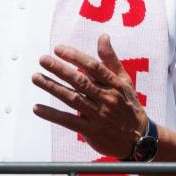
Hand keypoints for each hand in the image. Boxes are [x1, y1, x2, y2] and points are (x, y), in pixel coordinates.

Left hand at [31, 34, 147, 159]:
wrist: (139, 139)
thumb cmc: (128, 105)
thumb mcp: (124, 81)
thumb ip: (110, 59)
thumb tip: (103, 36)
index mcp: (114, 84)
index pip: (93, 67)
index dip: (75, 57)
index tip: (58, 49)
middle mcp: (106, 98)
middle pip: (80, 81)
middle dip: (60, 69)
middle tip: (43, 60)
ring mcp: (98, 115)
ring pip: (72, 99)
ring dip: (52, 88)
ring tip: (36, 78)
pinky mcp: (91, 131)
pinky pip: (68, 121)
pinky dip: (52, 115)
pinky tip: (37, 108)